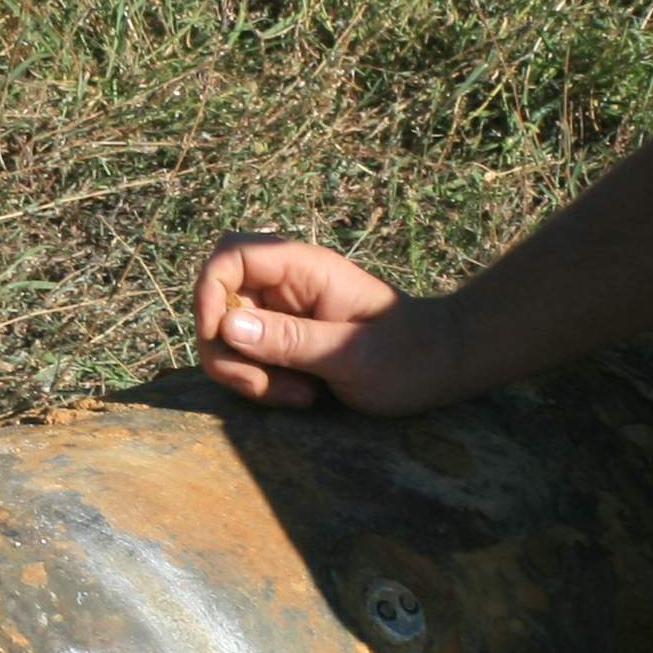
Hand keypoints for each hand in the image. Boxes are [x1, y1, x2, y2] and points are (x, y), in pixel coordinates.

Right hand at [193, 234, 462, 414]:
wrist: (442, 367)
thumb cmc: (411, 355)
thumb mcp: (352, 355)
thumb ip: (291, 340)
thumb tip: (228, 326)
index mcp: (303, 268)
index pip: (230, 256)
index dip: (209, 294)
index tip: (219, 339)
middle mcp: (285, 285)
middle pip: (217, 302)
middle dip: (227, 351)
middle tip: (266, 389)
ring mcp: (281, 312)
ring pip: (226, 337)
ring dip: (246, 375)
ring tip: (298, 396)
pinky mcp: (283, 340)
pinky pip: (247, 358)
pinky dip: (260, 383)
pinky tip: (301, 396)